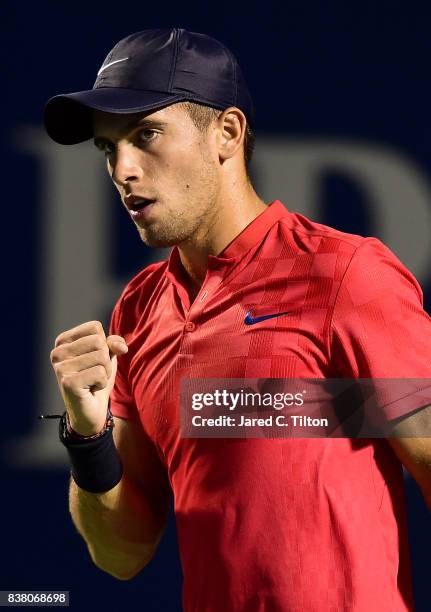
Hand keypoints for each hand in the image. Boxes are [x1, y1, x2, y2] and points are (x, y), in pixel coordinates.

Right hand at [50, 321, 127, 435]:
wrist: (91, 411)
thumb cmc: (97, 379)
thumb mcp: (108, 355)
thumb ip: (114, 343)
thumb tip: (120, 346)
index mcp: (63, 341)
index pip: (94, 327)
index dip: (103, 344)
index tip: (94, 360)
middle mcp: (57, 352)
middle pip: (99, 341)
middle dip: (105, 360)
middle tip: (94, 374)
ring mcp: (61, 368)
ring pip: (102, 357)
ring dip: (105, 372)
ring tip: (92, 382)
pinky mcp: (68, 383)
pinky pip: (100, 373)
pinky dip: (102, 383)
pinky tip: (91, 390)